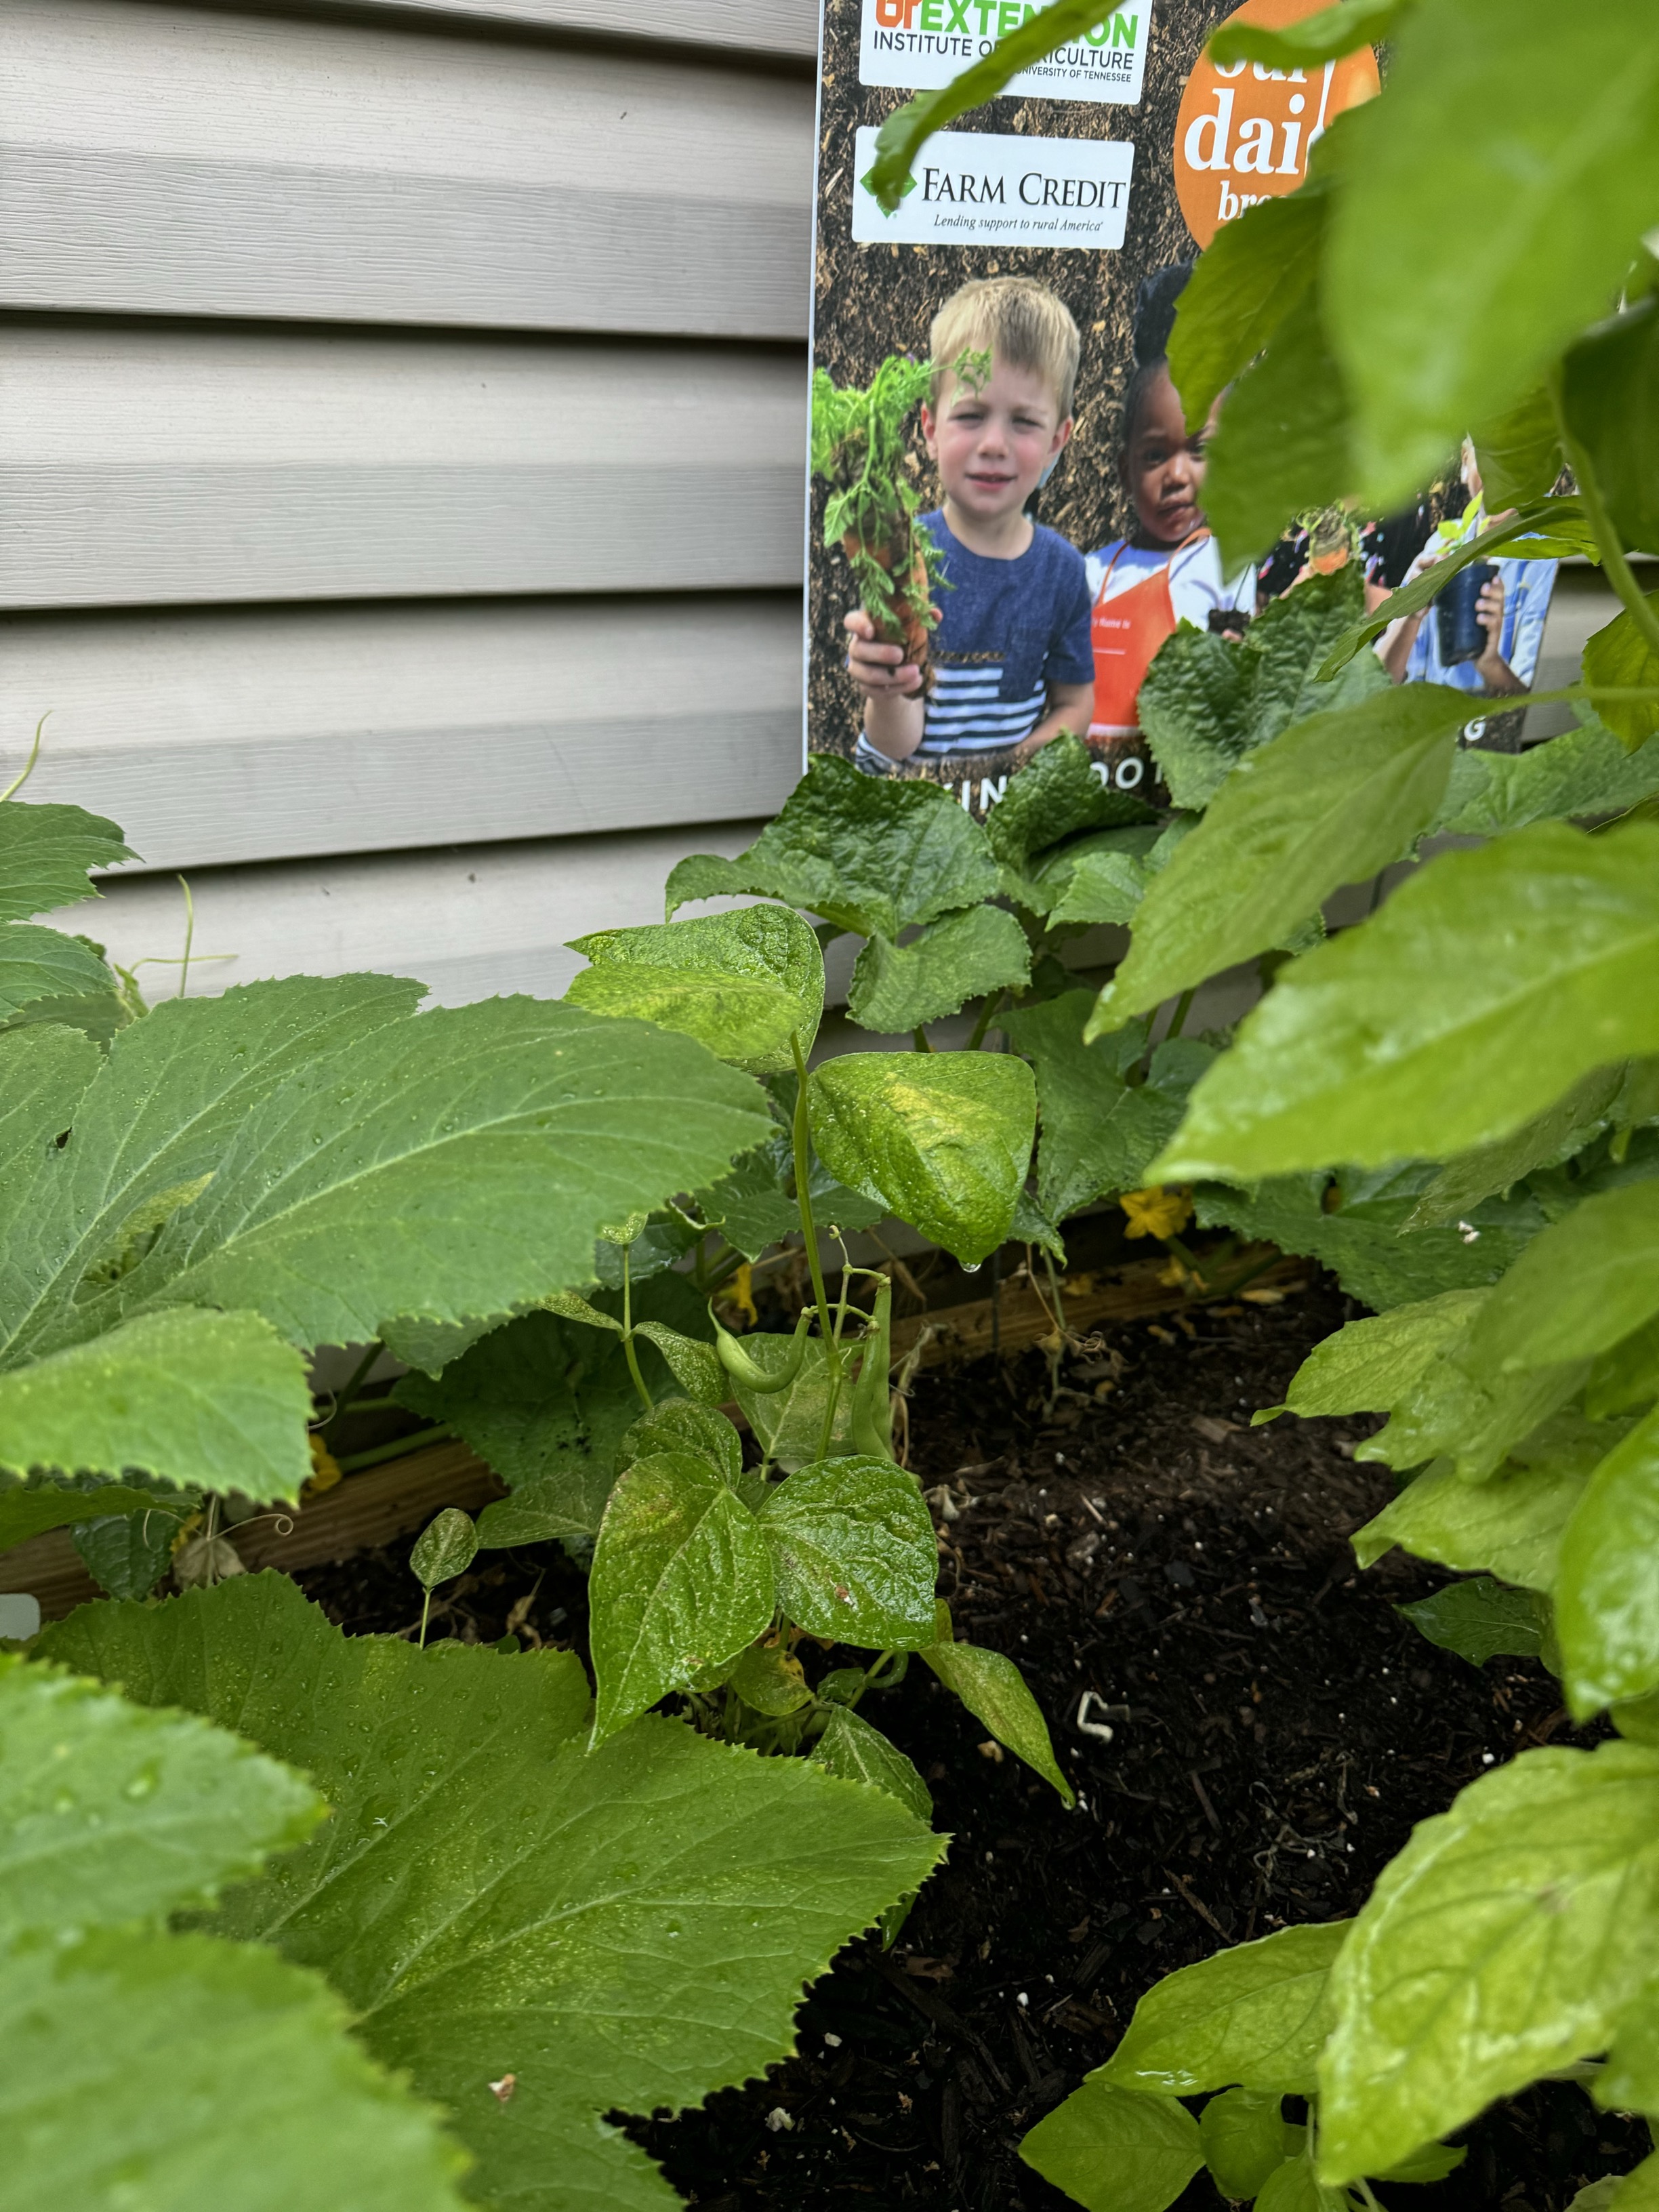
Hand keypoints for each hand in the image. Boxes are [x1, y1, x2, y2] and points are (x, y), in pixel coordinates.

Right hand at [844, 608, 921, 698]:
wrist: (898, 669)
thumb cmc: (902, 640)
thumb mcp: (910, 627)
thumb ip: (921, 618)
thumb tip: (936, 614)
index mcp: (865, 626)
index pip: (851, 621)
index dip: (857, 625)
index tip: (871, 631)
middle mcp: (857, 647)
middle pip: (859, 649)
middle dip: (880, 653)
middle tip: (900, 655)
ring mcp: (858, 668)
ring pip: (868, 675)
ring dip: (893, 675)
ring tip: (916, 672)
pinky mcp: (865, 687)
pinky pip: (877, 691)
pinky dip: (899, 688)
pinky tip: (915, 682)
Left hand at [1473, 572, 1523, 692]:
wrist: (1481, 659)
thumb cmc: (1473, 636)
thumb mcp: (1468, 620)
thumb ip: (1461, 609)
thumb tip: (1439, 595)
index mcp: (1491, 609)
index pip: (1497, 593)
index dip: (1497, 584)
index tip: (1492, 576)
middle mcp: (1496, 615)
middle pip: (1500, 599)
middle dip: (1493, 591)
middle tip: (1483, 588)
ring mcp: (1496, 627)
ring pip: (1497, 612)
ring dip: (1489, 605)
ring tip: (1478, 603)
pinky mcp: (1493, 638)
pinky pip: (1493, 628)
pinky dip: (1487, 622)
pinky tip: (1480, 619)